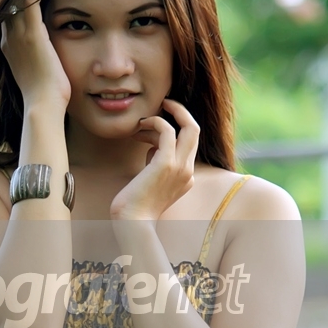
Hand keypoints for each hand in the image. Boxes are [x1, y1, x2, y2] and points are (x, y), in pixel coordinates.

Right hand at [0, 0, 70, 111]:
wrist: (43, 106)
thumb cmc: (47, 96)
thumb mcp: (40, 72)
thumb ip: (41, 58)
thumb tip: (51, 56)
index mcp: (7, 47)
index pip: (9, 13)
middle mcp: (7, 38)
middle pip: (10, 0)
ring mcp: (17, 35)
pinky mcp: (31, 33)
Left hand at [110, 99, 199, 220]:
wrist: (132, 224)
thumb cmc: (134, 207)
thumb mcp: (149, 182)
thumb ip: (154, 164)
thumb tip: (150, 146)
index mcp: (186, 178)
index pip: (187, 145)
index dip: (168, 132)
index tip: (149, 130)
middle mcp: (188, 172)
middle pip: (196, 131)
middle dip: (181, 113)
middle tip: (163, 104)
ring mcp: (180, 168)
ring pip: (189, 127)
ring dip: (166, 116)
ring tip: (142, 121)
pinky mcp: (166, 163)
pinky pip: (167, 131)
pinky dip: (155, 122)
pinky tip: (139, 127)